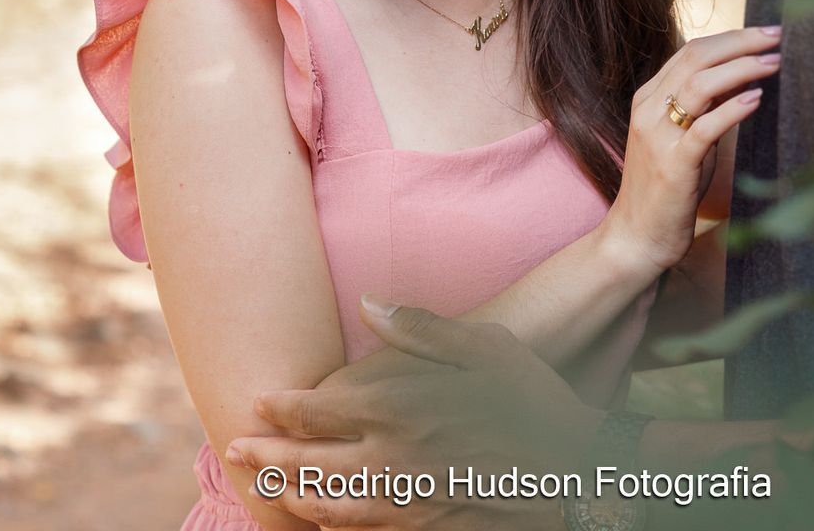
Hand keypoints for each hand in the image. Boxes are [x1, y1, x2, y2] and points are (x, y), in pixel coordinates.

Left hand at [227, 295, 600, 528]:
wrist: (577, 477)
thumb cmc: (535, 403)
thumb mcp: (487, 347)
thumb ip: (422, 328)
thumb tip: (368, 304)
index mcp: (400, 407)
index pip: (316, 408)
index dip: (281, 406)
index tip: (259, 401)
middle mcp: (390, 458)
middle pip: (305, 461)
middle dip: (264, 455)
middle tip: (236, 449)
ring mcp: (402, 502)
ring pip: (323, 504)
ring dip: (287, 494)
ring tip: (265, 485)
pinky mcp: (420, 530)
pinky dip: (329, 526)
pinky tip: (320, 519)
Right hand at [600, 26, 779, 277]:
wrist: (636, 236)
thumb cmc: (666, 188)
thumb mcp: (683, 137)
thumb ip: (704, 107)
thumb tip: (743, 77)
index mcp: (649, 97)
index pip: (692, 51)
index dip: (731, 37)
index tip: (766, 33)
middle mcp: (649, 109)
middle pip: (696, 58)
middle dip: (741, 42)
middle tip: (778, 36)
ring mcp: (657, 135)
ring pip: (699, 84)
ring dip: (741, 68)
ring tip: (774, 62)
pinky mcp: (673, 163)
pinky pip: (704, 127)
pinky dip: (733, 108)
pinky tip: (757, 99)